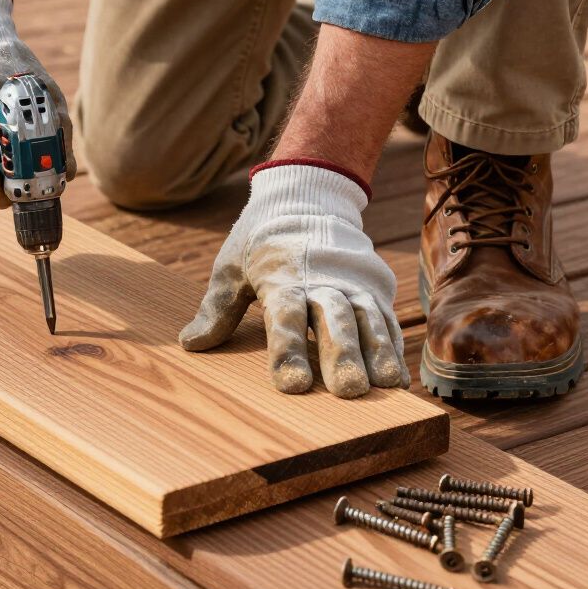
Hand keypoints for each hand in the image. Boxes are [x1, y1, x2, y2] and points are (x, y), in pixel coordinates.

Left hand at [179, 163, 408, 397]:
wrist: (305, 197)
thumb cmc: (260, 241)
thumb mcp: (231, 267)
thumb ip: (217, 308)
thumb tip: (190, 344)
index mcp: (281, 279)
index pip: (284, 318)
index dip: (287, 351)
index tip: (292, 385)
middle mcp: (321, 281)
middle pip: (334, 320)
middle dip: (342, 355)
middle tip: (348, 391)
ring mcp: (351, 283)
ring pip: (368, 319)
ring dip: (377, 353)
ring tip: (384, 387)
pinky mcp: (373, 287)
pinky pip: (386, 318)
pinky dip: (393, 346)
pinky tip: (397, 376)